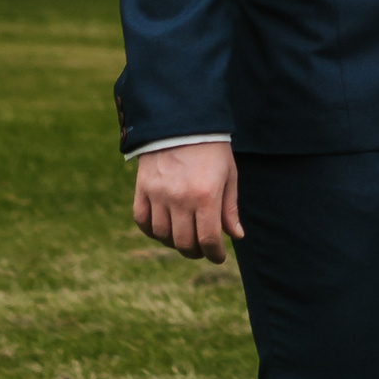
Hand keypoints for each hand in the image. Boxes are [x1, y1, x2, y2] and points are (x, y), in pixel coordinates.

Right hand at [133, 139, 241, 263]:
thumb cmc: (212, 149)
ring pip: (163, 235)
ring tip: (185, 239)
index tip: (219, 257)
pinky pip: (143, 221)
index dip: (215, 254)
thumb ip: (230, 208)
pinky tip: (164, 230)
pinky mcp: (142, 189)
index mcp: (206, 195)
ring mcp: (158, 194)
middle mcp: (180, 198)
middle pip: (184, 242)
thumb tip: (235, 236)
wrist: (182, 121)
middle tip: (202, 250)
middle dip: (196, 252)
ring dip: (175, 243)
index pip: (208, 239)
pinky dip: (152, 231)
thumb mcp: (229, 175)